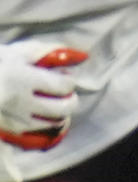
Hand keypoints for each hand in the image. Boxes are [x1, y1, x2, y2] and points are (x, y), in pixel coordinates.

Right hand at [0, 41, 86, 181]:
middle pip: (64, 107)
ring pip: (55, 121)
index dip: (70, 81)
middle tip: (68, 94)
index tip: (66, 77)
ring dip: (62, 112)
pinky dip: (49, 122)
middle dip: (71, 100)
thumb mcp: (20, 52)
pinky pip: (42, 129)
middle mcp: (21, 100)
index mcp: (23, 77)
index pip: (63, 84)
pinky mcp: (14, 129)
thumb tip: (81, 56)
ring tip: (57, 103)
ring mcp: (17, 117)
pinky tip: (45, 113)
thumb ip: (49, 52)